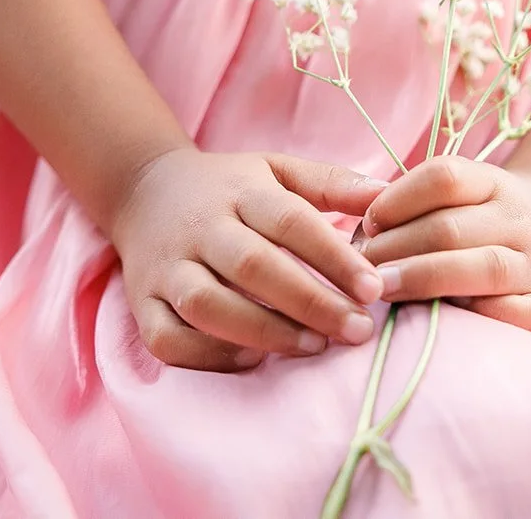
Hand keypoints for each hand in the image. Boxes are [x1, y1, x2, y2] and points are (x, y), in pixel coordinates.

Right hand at [110, 148, 386, 371]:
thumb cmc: (228, 187)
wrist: (144, 191)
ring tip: (315, 346)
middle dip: (310, 302)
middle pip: (253, 265)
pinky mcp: (143, 304)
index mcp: (239, 192)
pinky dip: (207, 356)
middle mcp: (200, 228)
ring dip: (263, 331)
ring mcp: (167, 268)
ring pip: (207, 306)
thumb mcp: (277, 170)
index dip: (334, 256)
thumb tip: (387, 195)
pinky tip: (251, 360)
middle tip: (358, 329)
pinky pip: (167, 338)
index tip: (374, 287)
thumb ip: (331, 183)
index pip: (290, 221)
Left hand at [357, 156, 530, 334]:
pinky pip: (517, 313)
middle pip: (452, 228)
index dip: (397, 199)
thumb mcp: (452, 194)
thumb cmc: (475, 218)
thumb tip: (362, 237)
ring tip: (381, 288)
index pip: (444, 178)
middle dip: (396, 248)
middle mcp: (518, 218)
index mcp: (492, 182)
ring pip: (483, 267)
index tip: (367, 222)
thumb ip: (408, 206)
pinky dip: (478, 315)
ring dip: (423, 279)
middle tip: (359, 266)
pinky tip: (440, 318)